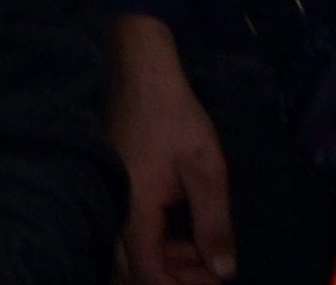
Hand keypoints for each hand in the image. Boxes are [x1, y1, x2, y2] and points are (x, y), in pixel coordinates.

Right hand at [106, 14, 234, 284]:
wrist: (139, 71)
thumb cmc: (173, 117)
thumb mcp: (206, 171)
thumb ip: (214, 226)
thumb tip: (225, 272)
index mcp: (134, 212)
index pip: (148, 275)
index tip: (215, 280)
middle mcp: (114, 212)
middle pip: (135, 271)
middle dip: (176, 278)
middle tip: (214, 269)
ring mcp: (111, 200)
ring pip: (132, 254)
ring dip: (168, 263)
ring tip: (205, 252)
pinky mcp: (114, 189)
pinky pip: (131, 234)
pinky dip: (159, 243)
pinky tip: (185, 233)